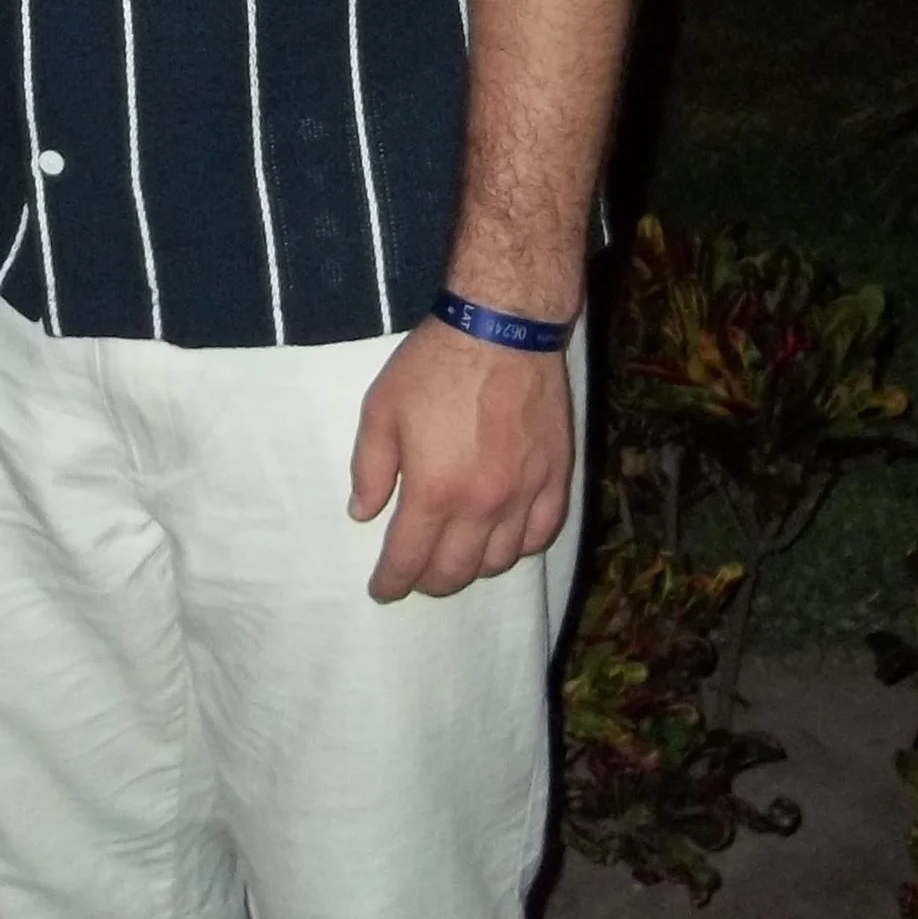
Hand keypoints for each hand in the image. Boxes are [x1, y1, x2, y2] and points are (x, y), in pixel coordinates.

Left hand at [347, 322, 573, 601]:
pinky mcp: (554, 477)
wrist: (503, 328)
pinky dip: (518, 548)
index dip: (391, 582)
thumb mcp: (381, 409)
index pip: (409, 559)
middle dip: (428, 581)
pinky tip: (503, 540)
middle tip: (414, 573)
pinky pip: (540, 535)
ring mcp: (523, 494)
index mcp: (434, 491)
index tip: (381, 590)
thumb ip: (368, 468)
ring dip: (472, 568)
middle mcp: (481, 504)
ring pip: (499, 562)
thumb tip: (363, 513)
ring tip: (455, 555)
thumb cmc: (433, 365)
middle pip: (455, 571)